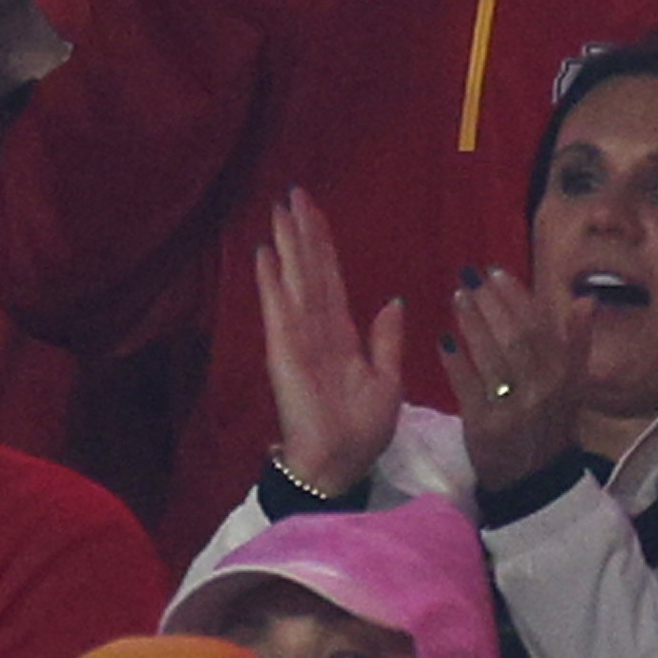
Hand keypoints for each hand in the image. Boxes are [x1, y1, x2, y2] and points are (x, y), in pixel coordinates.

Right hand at [254, 189, 403, 496]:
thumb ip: (386, 339)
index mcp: (341, 335)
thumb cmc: (362, 429)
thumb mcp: (387, 380)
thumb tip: (392, 299)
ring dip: (287, 244)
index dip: (323, 245)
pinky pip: (279, 309)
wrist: (342, 464)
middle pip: (310, 270)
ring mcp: (298, 338)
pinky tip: (265, 252)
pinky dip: (271, 281)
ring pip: (294, 280)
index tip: (314, 212)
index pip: (331, 278)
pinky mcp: (285, 352)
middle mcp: (317, 329)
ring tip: (280, 208)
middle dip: (302, 232)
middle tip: (293, 193)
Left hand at [441, 263, 590, 492]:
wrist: (536, 480)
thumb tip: (586, 300)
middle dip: (490, 304)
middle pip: (514, 337)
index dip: (516, 297)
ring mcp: (513, 409)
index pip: (540, 326)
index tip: (496, 272)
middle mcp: (542, 389)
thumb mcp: (575, 384)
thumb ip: (578, 341)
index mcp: (564, 375)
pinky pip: (468, 388)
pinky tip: (443, 340)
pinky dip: (456, 362)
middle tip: (469, 277)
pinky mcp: (485, 428)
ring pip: (491, 357)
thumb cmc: (553, 424)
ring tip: (457, 298)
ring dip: (472, 324)